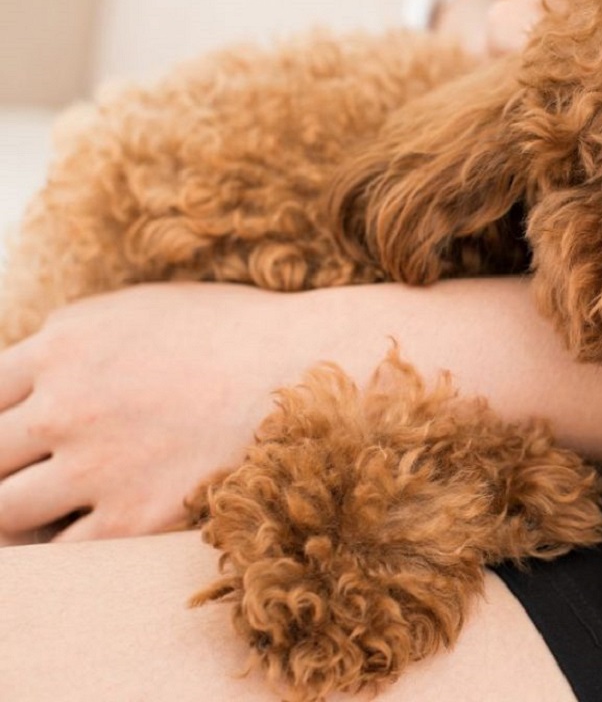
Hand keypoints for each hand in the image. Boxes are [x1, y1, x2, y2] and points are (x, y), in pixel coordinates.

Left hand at [0, 284, 315, 544]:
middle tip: (28, 475)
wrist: (309, 369)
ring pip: (4, 512)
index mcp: (62, 346)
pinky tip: (88, 533)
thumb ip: (70, 335)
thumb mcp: (137, 308)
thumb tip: (27, 364)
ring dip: (17, 514)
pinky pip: (62, 555)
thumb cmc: (232, 332)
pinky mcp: (134, 519)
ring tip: (49, 510)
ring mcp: (97, 466)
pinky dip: (62, 549)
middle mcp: (65, 407)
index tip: (13, 439)